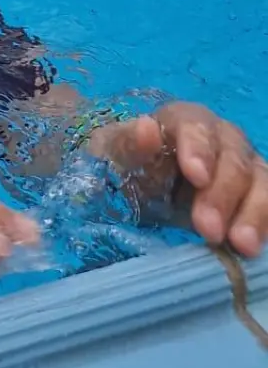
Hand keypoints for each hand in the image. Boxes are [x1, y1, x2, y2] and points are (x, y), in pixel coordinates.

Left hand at [86, 101, 267, 257]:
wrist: (144, 185)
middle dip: (222, 195)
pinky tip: (255, 247)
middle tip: (208, 229)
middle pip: (233, 159)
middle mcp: (222, 137)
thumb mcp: (114, 155)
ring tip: (241, 245)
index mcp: (184, 121)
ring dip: (253, 213)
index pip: (196, 126)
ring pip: (261, 181)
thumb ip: (129, 145)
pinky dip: (265, 223)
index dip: (199, 150)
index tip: (197, 177)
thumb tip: (146, 128)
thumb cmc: (128, 164)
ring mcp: (245, 164)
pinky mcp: (256, 191)